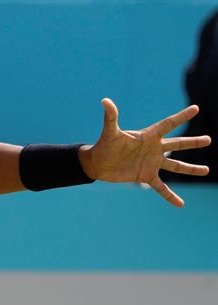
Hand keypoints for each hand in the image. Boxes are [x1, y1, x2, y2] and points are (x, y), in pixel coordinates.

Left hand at [81, 98, 210, 206]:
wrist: (97, 164)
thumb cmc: (104, 145)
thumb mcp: (110, 132)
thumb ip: (111, 117)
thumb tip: (105, 100)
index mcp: (148, 136)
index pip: (168, 124)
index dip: (181, 116)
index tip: (195, 108)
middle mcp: (153, 149)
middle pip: (177, 144)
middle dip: (193, 142)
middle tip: (208, 140)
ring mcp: (151, 163)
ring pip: (175, 166)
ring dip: (190, 169)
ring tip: (206, 171)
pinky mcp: (146, 176)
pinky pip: (161, 188)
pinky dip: (170, 196)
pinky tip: (180, 204)